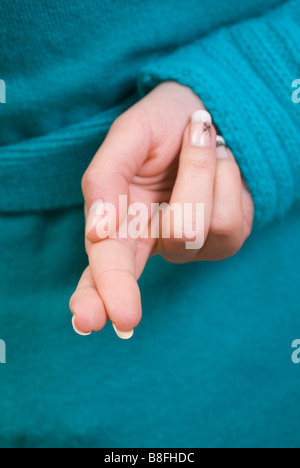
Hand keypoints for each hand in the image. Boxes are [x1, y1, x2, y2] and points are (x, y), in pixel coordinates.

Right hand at [69, 82, 253, 337]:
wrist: (214, 109)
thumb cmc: (164, 122)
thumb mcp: (129, 135)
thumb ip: (105, 178)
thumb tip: (97, 231)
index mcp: (120, 221)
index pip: (100, 264)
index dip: (95, 294)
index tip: (91, 321)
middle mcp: (152, 240)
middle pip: (132, 275)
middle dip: (122, 293)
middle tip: (123, 318)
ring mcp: (191, 245)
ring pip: (191, 229)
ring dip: (197, 172)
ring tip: (197, 144)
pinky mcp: (227, 240)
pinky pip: (227, 218)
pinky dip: (223, 176)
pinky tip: (220, 161)